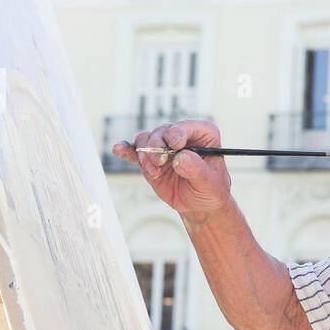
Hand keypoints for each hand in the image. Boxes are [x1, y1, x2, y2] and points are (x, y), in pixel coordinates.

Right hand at [111, 118, 231, 221]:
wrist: (199, 203)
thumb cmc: (211, 189)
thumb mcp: (210, 182)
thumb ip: (196, 169)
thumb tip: (179, 158)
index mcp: (202, 134)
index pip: (187, 126)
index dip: (179, 132)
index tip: (175, 145)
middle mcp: (181, 136)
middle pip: (162, 131)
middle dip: (157, 145)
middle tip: (160, 162)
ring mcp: (163, 146)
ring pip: (147, 140)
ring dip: (146, 155)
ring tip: (154, 173)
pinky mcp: (149, 159)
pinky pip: (135, 151)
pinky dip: (126, 150)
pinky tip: (118, 149)